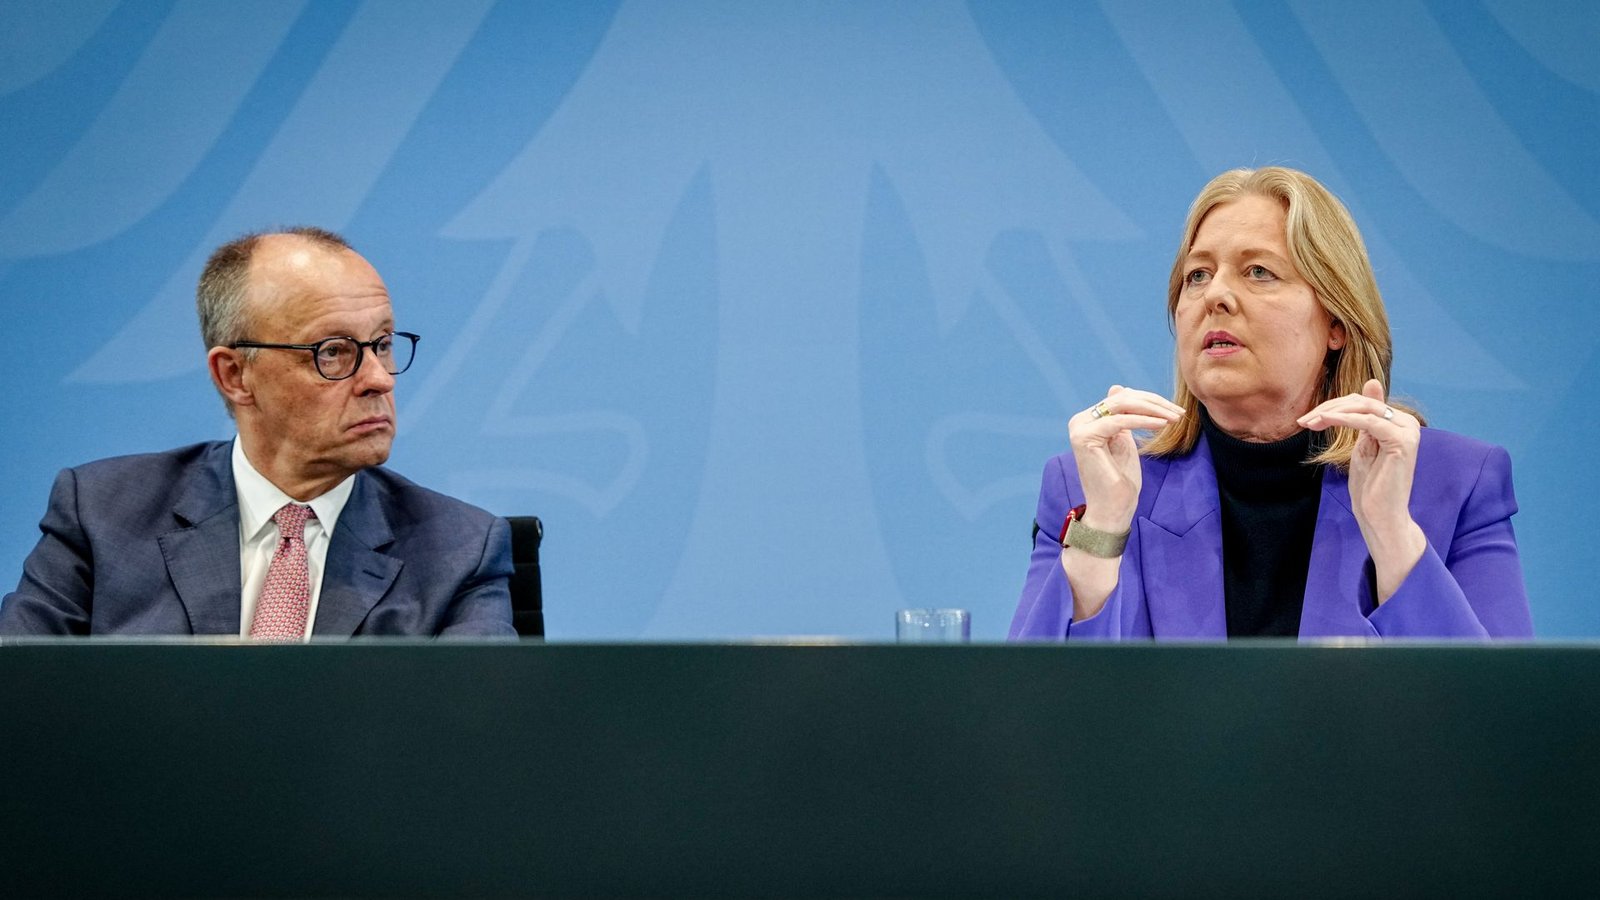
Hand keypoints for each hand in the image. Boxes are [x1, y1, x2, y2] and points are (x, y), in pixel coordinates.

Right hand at [1067, 385, 1183, 531]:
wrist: (1111, 510)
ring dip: (1153, 409)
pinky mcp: (1085, 437)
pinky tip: (1163, 424)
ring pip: (1122, 405)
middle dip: (1155, 403)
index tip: (1175, 411)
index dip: (1150, 400)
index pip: (1122, 398)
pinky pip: (1120, 421)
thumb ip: (1122, 416)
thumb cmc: (1120, 481)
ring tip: (1175, 418)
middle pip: (1123, 398)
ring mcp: (1080, 428)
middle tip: (1180, 412)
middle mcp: (1080, 421)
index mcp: (1088, 420)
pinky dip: (1144, 421)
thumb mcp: (1124, 442)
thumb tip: (1116, 387)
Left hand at [1298, 379, 1426, 600]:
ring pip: (1363, 408)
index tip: (1307, 419)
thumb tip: (1372, 382)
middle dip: (1328, 408)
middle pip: (1361, 402)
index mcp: (1399, 422)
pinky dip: (1344, 419)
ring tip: (1309, 423)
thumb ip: (1364, 418)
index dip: (1333, 407)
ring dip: (1331, 413)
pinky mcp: (1402, 441)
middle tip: (1304, 421)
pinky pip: (1368, 421)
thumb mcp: (1363, 446)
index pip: (1362, 403)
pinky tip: (1324, 422)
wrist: (1381, 516)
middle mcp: (1408, 422)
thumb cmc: (1371, 486)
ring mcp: (1407, 431)